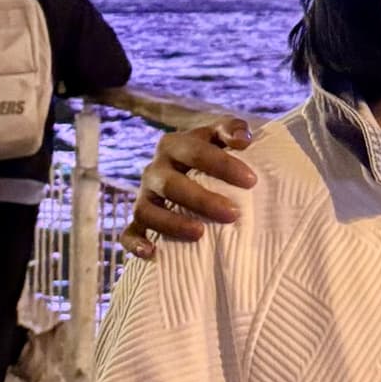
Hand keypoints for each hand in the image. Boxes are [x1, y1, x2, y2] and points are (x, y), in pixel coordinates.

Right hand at [122, 120, 256, 258]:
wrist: (187, 170)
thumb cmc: (210, 153)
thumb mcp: (220, 135)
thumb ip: (233, 128)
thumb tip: (243, 140)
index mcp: (173, 145)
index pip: (195, 152)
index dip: (223, 165)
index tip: (251, 181)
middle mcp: (154, 170)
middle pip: (171, 184)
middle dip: (201, 200)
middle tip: (232, 213)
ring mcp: (144, 196)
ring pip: (146, 210)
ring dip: (171, 223)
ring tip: (200, 233)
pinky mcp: (138, 221)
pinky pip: (128, 233)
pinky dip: (135, 243)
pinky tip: (152, 252)